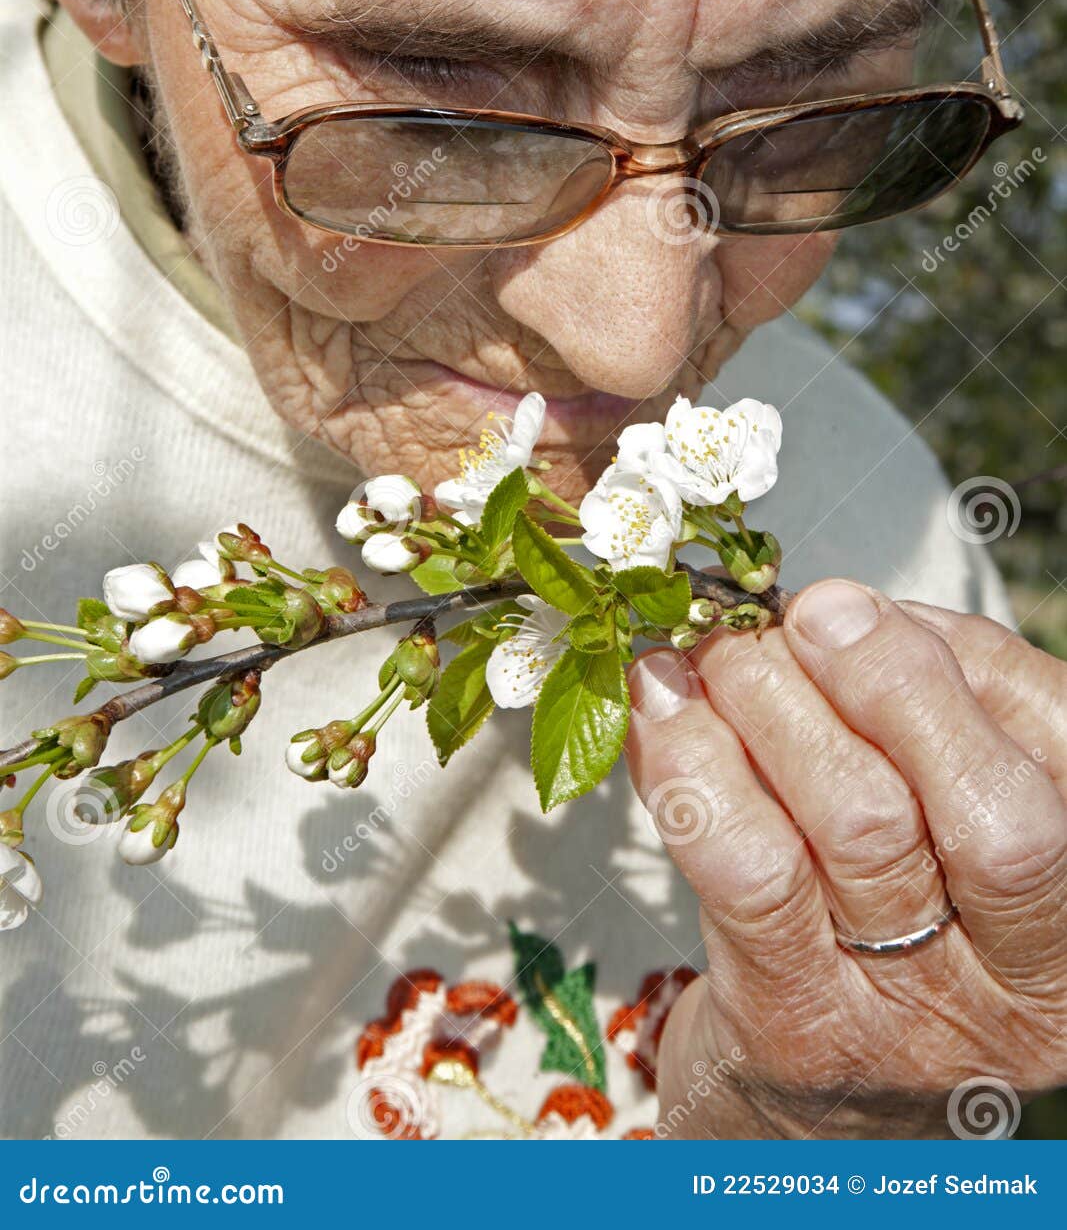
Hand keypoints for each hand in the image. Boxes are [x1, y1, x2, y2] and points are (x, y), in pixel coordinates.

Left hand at [625, 578, 1066, 1138]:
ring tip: (716, 647)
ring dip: (775, 702)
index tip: (857, 606)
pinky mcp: (799, 1032)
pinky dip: (697, 763)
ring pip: (863, 825)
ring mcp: (918, 1020)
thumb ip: (927, 720)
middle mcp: (1027, 983)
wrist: (797, 1120)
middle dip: (889, 684)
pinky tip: (661, 704)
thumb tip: (849, 611)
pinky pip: (749, 870)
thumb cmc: (878, 935)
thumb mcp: (938, 831)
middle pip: (993, 815)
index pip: (1060, 755)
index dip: (958, 663)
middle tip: (800, 615)